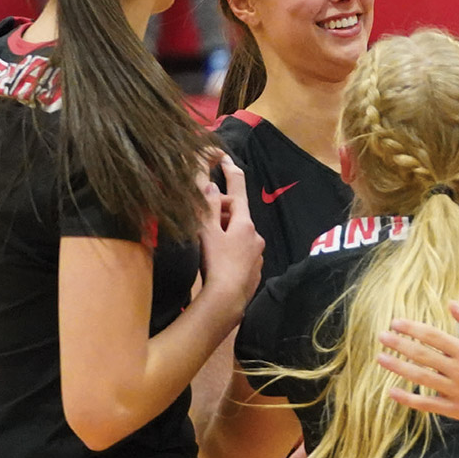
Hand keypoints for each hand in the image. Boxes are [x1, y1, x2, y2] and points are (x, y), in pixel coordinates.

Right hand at [199, 153, 264, 301]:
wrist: (228, 300)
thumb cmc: (216, 263)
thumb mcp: (207, 233)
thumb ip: (207, 208)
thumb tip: (209, 184)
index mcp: (245, 222)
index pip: (237, 190)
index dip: (230, 172)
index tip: (224, 158)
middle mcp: (256, 235)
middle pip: (236, 214)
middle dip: (219, 214)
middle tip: (201, 225)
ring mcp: (257, 253)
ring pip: (238, 234)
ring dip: (224, 233)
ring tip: (206, 246)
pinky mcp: (254, 269)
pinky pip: (240, 251)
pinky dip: (229, 250)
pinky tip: (217, 262)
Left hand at [376, 302, 458, 426]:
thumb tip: (451, 303)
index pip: (432, 336)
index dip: (411, 329)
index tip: (395, 323)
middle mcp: (458, 370)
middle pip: (422, 355)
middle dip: (399, 345)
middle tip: (381, 337)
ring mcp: (456, 391)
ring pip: (421, 378)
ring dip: (399, 367)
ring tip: (381, 359)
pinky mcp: (456, 409)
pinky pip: (427, 404)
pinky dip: (409, 399)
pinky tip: (392, 391)